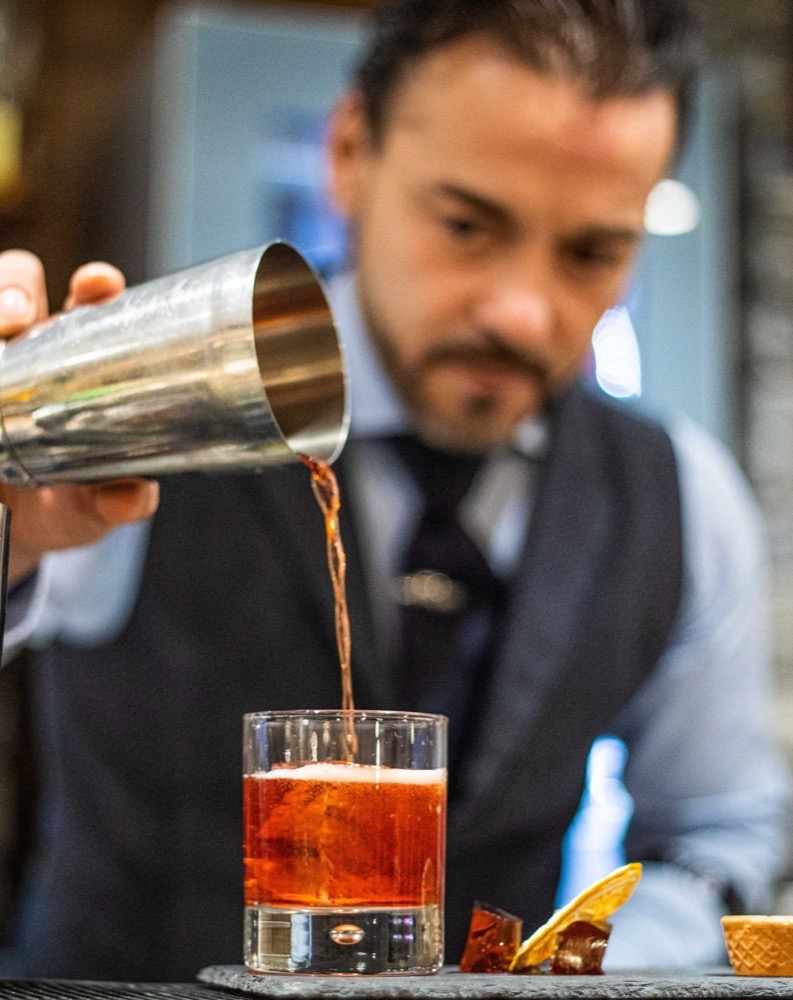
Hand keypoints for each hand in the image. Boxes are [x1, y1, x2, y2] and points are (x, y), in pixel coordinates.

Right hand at [0, 250, 159, 585]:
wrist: (8, 527)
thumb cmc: (60, 503)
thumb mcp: (87, 509)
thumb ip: (114, 503)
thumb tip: (133, 499)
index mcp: (80, 360)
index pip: (89, 303)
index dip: (94, 285)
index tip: (96, 285)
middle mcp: (28, 346)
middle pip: (18, 284)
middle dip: (15, 287)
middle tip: (17, 317)